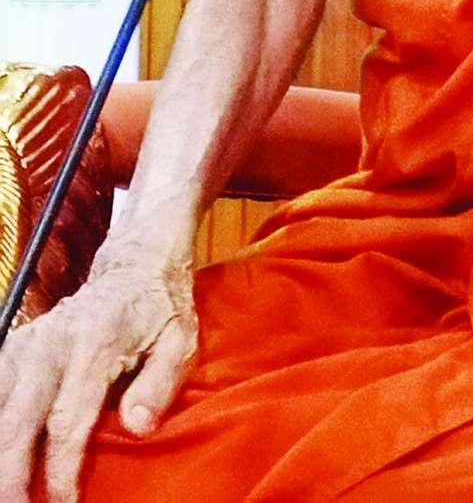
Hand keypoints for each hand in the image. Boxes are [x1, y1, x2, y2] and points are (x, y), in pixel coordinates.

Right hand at [0, 233, 197, 501]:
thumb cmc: (160, 311)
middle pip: (16, 422)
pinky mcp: (17, 345)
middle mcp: (52, 343)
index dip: (60, 471)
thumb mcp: (179, 342)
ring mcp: (29, 343)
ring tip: (11, 491)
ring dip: (0, 455)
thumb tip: (137, 428)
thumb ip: (159, 384)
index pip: (66, 422)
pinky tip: (6, 453)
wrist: (134, 268)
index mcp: (94, 344)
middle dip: (12, 476)